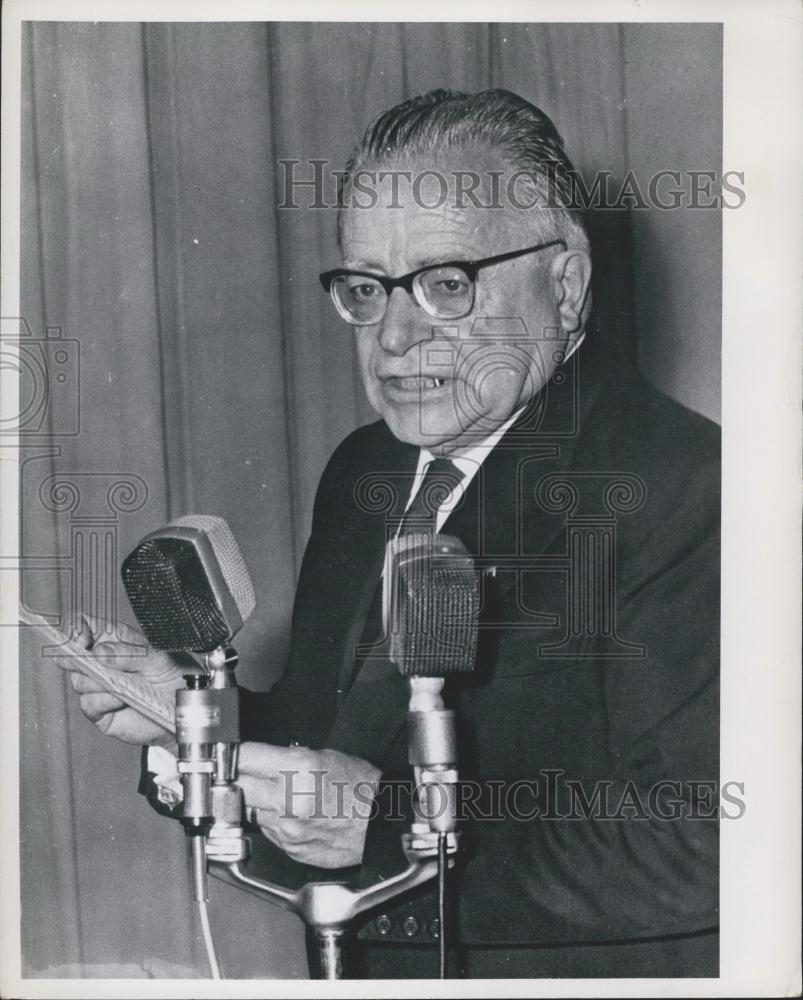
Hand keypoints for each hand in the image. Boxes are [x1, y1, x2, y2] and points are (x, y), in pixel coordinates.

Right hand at [55, 616, 185, 746]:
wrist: (183, 705)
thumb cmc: (173, 674)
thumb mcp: (158, 657)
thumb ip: (129, 653)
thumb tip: (99, 653)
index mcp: (113, 639)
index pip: (82, 625)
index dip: (74, 629)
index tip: (80, 639)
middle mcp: (100, 661)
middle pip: (72, 655)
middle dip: (76, 658)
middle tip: (92, 662)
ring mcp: (97, 686)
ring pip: (80, 681)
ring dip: (100, 682)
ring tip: (125, 683)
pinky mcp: (99, 710)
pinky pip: (89, 703)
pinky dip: (104, 700)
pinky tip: (121, 698)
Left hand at [237, 743, 380, 868]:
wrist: (380, 825)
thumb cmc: (360, 787)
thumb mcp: (325, 756)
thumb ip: (286, 758)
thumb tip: (259, 759)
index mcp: (297, 769)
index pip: (244, 757)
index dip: (231, 754)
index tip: (226, 753)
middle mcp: (287, 799)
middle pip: (236, 786)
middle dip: (233, 778)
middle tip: (235, 772)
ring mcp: (286, 827)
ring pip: (248, 810)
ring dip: (252, 801)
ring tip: (272, 793)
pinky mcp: (288, 848)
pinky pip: (265, 830)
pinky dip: (270, 821)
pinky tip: (287, 813)